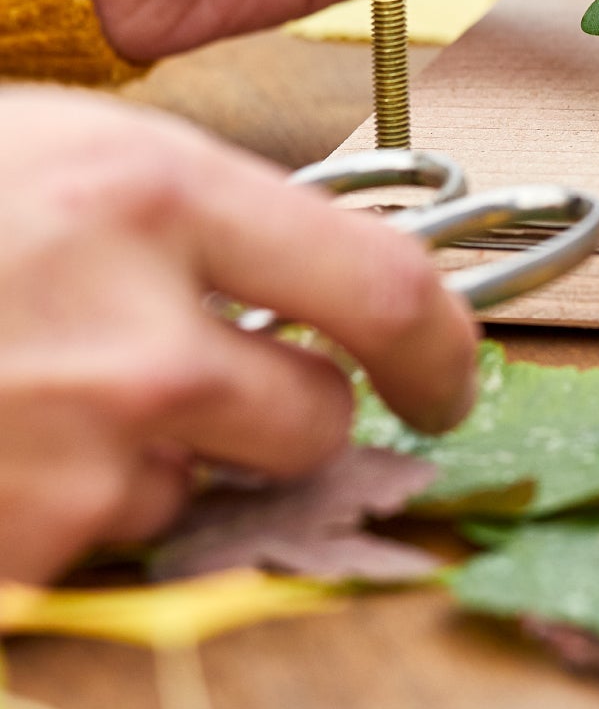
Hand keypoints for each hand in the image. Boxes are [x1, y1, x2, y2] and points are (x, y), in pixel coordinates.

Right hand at [0, 89, 475, 582]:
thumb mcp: (67, 152)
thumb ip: (202, 221)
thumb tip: (313, 300)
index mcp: (154, 196)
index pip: (385, 289)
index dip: (441, 348)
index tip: (445, 379)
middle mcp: (133, 339)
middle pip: (311, 420)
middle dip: (284, 409)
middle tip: (205, 375)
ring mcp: (63, 459)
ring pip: (189, 486)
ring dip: (142, 453)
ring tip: (28, 380)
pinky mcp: (5, 556)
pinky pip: (89, 544)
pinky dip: (55, 508)